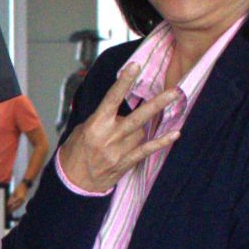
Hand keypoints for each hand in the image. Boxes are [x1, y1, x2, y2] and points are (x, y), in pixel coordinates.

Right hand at [46, 63, 184, 195]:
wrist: (73, 182)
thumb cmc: (76, 152)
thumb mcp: (81, 129)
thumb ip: (101, 117)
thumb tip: (118, 104)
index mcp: (95, 125)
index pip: (112, 99)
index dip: (124, 82)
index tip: (135, 66)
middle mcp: (109, 137)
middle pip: (137, 117)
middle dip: (157, 104)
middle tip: (174, 91)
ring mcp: (118, 152)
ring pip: (142, 132)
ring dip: (142, 128)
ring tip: (129, 131)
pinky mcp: (125, 163)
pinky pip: (147, 150)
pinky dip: (161, 142)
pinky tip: (175, 133)